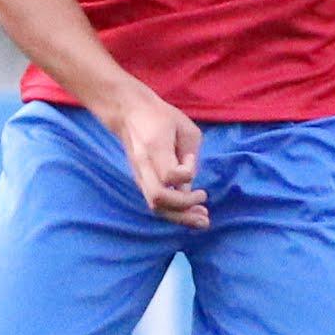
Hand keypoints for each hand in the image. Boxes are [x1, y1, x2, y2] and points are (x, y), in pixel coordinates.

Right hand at [108, 90, 207, 227]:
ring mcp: (139, 176)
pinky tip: (192, 214)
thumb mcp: (185, 128)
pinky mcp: (141, 182)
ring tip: (203, 219)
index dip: (186, 173)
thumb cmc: (162, 117)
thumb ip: (191, 155)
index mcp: (154, 148)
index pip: (169, 174)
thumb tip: (189, 183)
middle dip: (184, 206)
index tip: (190, 158)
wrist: (130, 114)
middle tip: (204, 198)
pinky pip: (157, 204)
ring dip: (181, 217)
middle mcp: (144, 166)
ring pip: (156, 206)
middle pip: (159, 198)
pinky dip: (175, 213)